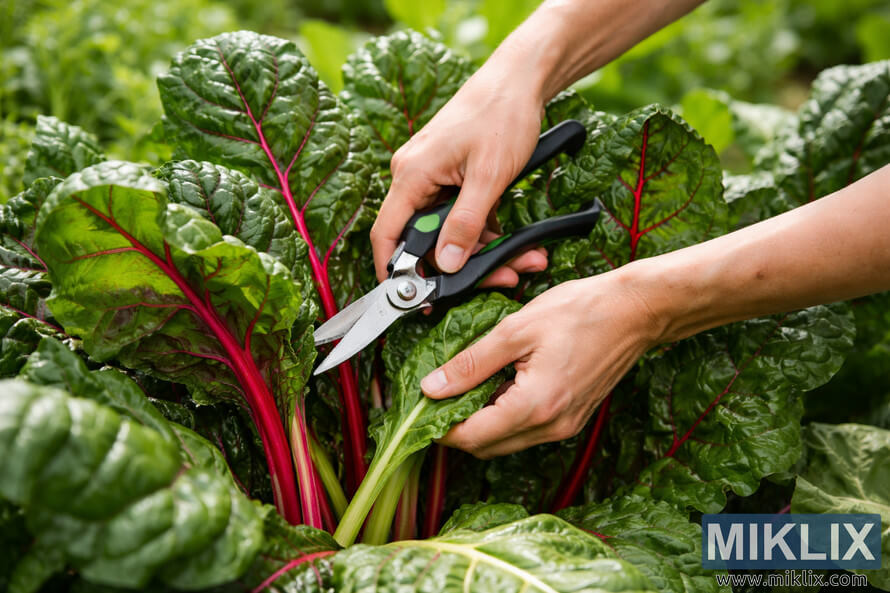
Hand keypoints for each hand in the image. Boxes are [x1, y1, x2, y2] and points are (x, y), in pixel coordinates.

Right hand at [370, 66, 547, 286]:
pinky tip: (516, 244)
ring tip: (523, 261)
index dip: (394, 272)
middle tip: (500, 278)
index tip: (412, 300)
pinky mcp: (452, 177)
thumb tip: (449, 265)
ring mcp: (433, 176)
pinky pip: (462, 216)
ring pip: (449, 230)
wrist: (520, 79)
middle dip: (464, 264)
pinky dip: (486, 231)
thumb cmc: (502, 116)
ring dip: (484, 250)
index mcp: (412, 174)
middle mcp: (414, 176)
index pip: (387, 234)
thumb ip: (467, 223)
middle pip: (426, 238)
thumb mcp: (489, 176)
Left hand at [420, 269, 662, 457]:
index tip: (420, 409)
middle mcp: (552, 426)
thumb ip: (471, 363)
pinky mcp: (572, 418)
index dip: (439, 428)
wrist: (636, 311)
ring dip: (481, 423)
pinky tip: (497, 386)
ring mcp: (565, 426)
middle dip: (456, 429)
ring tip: (465, 387)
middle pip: (487, 447)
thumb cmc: (582, 311)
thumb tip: (432, 387)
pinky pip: (527, 429)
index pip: (472, 437)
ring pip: (506, 441)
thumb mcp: (516, 329)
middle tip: (437, 397)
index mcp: (535, 406)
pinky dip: (505, 416)